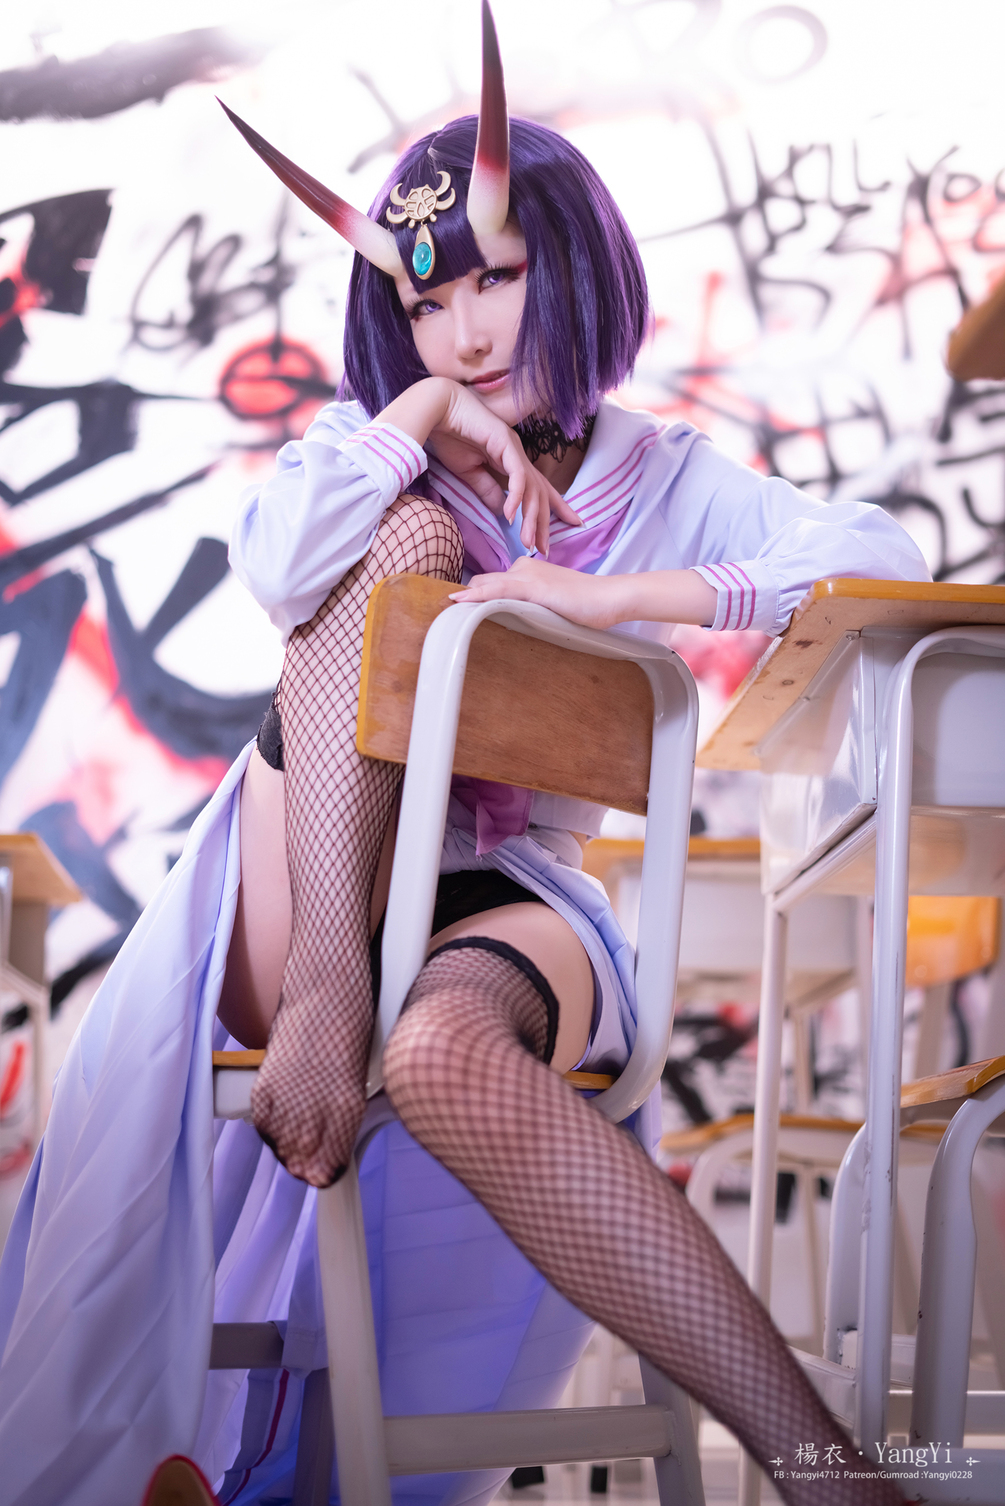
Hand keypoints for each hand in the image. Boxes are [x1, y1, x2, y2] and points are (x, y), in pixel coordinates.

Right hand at [378, 378, 581, 554]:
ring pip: (532, 488)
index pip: (539, 488)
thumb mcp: (470, 473)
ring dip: (531, 517)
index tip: (566, 527)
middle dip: (544, 522)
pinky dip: (516, 497)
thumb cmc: (451, 436)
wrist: (438, 410)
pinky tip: (511, 516)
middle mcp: (518, 456)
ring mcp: (514, 449)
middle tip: (544, 549)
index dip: (555, 507)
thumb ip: (487, 491)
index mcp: (512, 461)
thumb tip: (503, 511)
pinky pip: (516, 476)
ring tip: (528, 542)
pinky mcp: (505, 444)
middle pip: (540, 493)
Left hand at [450, 560, 718, 629]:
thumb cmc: (589, 606)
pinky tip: (460, 601)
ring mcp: (528, 576)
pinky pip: (498, 589)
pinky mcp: (533, 586)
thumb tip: (518, 621)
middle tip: (441, 610)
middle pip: (486, 581)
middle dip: (466, 595)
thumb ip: (536, 610)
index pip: (494, 581)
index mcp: (529, 572)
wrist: (611, 597)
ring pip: (488, 584)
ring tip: (442, 608)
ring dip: (466, 597)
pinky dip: (478, 595)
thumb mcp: (555, 607)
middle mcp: (524, 569)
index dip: (474, 594)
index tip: (453, 606)